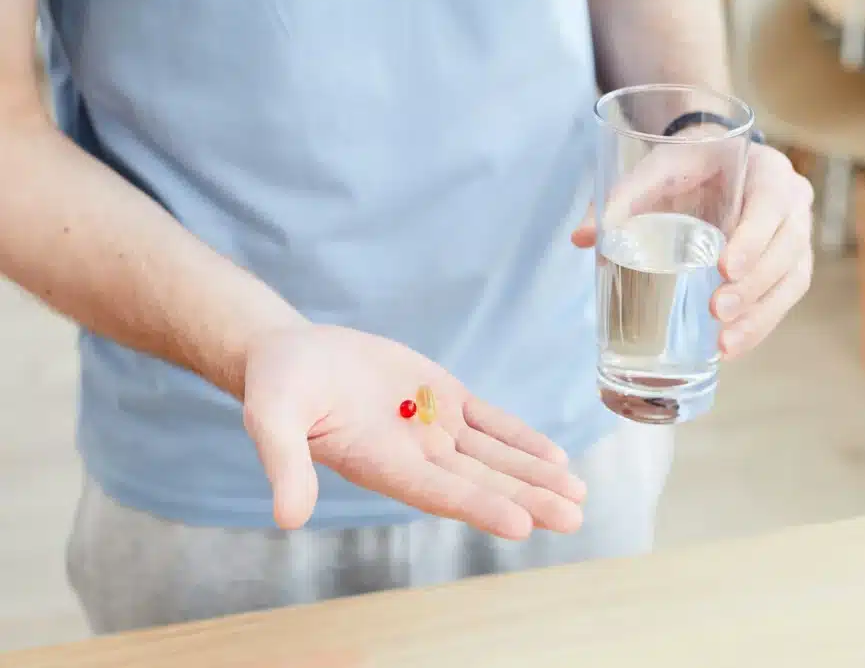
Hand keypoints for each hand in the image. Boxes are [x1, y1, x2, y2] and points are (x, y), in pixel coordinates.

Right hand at [242, 324, 585, 538]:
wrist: (293, 354)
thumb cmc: (277, 386)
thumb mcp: (272, 419)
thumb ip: (285, 464)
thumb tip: (287, 518)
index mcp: (380, 464)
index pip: (438, 493)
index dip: (480, 507)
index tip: (522, 525)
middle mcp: (415, 455)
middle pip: (480, 481)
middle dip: (528, 498)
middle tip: (574, 517)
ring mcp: (433, 427)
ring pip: (494, 455)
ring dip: (535, 474)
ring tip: (578, 493)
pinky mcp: (443, 397)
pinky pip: (490, 421)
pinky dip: (521, 438)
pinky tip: (555, 456)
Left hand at [572, 142, 812, 358]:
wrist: (714, 167)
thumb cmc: (688, 166)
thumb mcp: (658, 169)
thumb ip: (624, 196)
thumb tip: (582, 238)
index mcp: (766, 170)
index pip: (771, 204)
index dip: (754, 238)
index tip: (725, 268)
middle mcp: (792, 204)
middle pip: (786, 249)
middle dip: (754, 286)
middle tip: (718, 311)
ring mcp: (794, 238)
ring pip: (790, 281)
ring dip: (760, 316)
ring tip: (725, 345)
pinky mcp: (786, 267)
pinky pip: (782, 299)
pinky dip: (759, 325)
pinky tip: (731, 347)